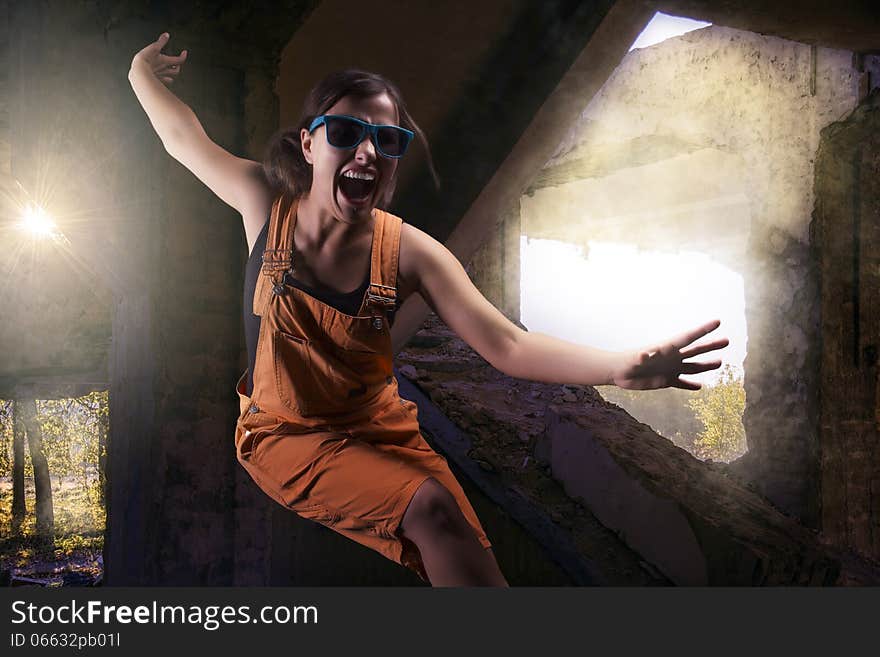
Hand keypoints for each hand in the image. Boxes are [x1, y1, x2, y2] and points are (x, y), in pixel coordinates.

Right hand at [132, 32, 186, 85]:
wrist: (139, 72)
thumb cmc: (146, 60)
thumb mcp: (154, 47)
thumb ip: (161, 41)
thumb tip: (166, 35)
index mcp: (165, 61)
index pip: (179, 60)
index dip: (183, 56)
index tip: (184, 52)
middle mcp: (165, 70)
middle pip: (176, 71)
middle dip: (177, 67)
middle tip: (177, 64)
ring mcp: (161, 77)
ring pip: (170, 78)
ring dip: (171, 75)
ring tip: (170, 72)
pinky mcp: (155, 81)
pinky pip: (162, 83)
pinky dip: (164, 81)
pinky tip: (163, 80)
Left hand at [612, 319, 728, 390]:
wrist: (619, 373)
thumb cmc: (626, 362)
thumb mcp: (634, 359)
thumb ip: (642, 356)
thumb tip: (645, 354)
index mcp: (667, 348)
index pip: (689, 337)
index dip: (703, 330)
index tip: (717, 321)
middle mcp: (672, 357)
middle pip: (695, 350)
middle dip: (711, 346)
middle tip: (727, 340)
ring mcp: (670, 369)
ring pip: (692, 367)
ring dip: (705, 365)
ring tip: (719, 362)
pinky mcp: (665, 381)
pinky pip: (681, 383)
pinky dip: (690, 385)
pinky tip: (700, 386)